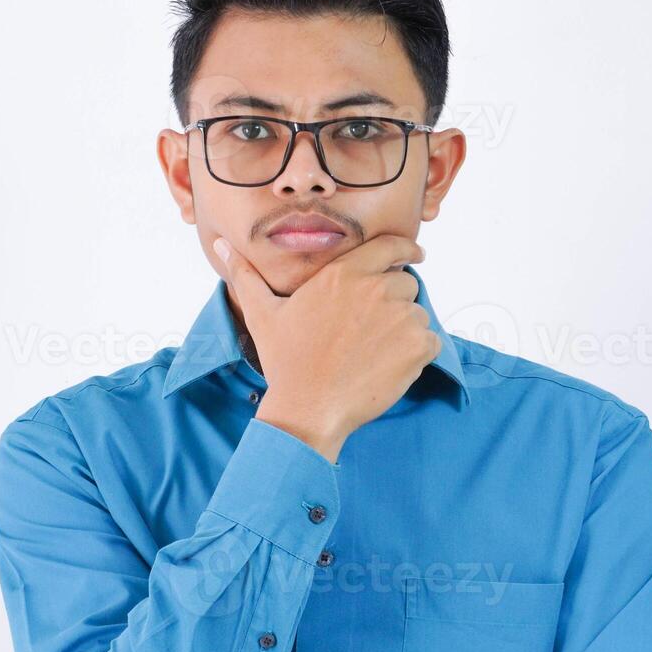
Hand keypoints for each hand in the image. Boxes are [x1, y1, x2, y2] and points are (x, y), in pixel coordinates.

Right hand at [212, 232, 436, 462]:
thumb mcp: (262, 313)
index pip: (390, 246)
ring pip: (417, 314)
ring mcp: (401, 317)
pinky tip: (390, 367)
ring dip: (404, 329)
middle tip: (371, 330)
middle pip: (405, 284)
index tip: (415, 256)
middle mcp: (377, 288)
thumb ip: (245, 274)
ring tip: (375, 353)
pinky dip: (418, 353)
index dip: (406, 250)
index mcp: (344, 274)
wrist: (308, 407)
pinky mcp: (417, 347)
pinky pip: (431, 341)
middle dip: (394, 302)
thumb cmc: (285, 361)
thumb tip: (220, 244)